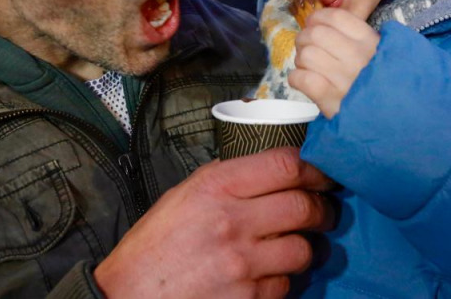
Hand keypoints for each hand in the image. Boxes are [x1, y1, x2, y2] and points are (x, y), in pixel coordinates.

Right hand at [92, 147, 334, 297]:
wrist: (127, 297)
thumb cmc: (152, 248)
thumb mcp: (181, 197)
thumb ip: (224, 179)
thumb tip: (266, 167)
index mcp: (215, 187)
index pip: (286, 165)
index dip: (315, 168)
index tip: (324, 175)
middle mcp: (231, 222)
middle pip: (303, 206)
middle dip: (322, 209)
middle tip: (323, 212)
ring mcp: (240, 264)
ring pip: (302, 250)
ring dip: (305, 249)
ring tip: (295, 247)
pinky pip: (285, 286)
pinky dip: (282, 281)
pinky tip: (267, 276)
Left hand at [288, 7, 379, 118]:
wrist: (394, 119)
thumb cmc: (384, 84)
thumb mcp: (382, 54)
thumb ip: (359, 38)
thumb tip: (323, 23)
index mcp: (370, 42)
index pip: (335, 17)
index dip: (318, 18)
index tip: (314, 25)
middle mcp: (357, 57)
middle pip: (315, 33)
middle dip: (304, 39)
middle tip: (307, 49)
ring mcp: (344, 79)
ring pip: (306, 55)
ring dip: (301, 61)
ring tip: (309, 68)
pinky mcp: (331, 101)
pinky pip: (302, 79)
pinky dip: (297, 79)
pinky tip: (304, 82)